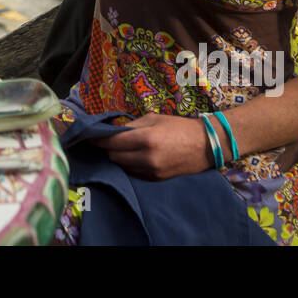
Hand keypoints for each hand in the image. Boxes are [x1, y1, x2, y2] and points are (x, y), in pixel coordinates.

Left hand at [92, 113, 213, 179]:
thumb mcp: (155, 118)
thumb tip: (112, 130)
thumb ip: (132, 125)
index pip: (112, 142)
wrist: (206, 145)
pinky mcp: (156, 180)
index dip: (99, 139)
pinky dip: (129, 165)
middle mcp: (147, 158)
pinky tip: (132, 157)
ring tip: (119, 148)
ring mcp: (152, 171)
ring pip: (123, 167)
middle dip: (107, 149)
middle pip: (114, 157)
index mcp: (146, 139)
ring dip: (118, 158)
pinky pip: (134, 173)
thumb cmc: (180, 127)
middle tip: (106, 141)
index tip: (90, 136)